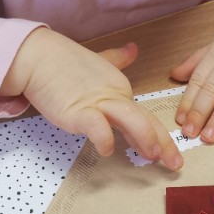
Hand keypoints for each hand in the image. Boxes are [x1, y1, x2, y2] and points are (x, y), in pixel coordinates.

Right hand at [1, 28, 182, 168]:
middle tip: (175, 164)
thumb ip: (118, 58)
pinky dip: (104, 139)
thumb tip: (133, 48)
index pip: (146, 116)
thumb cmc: (65, 62)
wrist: (38, 57)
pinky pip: (97, 126)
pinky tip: (107, 150)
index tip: (170, 154)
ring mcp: (97, 103)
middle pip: (145, 120)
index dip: (161, 136)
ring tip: (152, 155)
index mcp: (121, 90)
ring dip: (144, 137)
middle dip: (163, 143)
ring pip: (130, 118)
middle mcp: (114, 96)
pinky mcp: (78, 111)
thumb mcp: (99, 61)